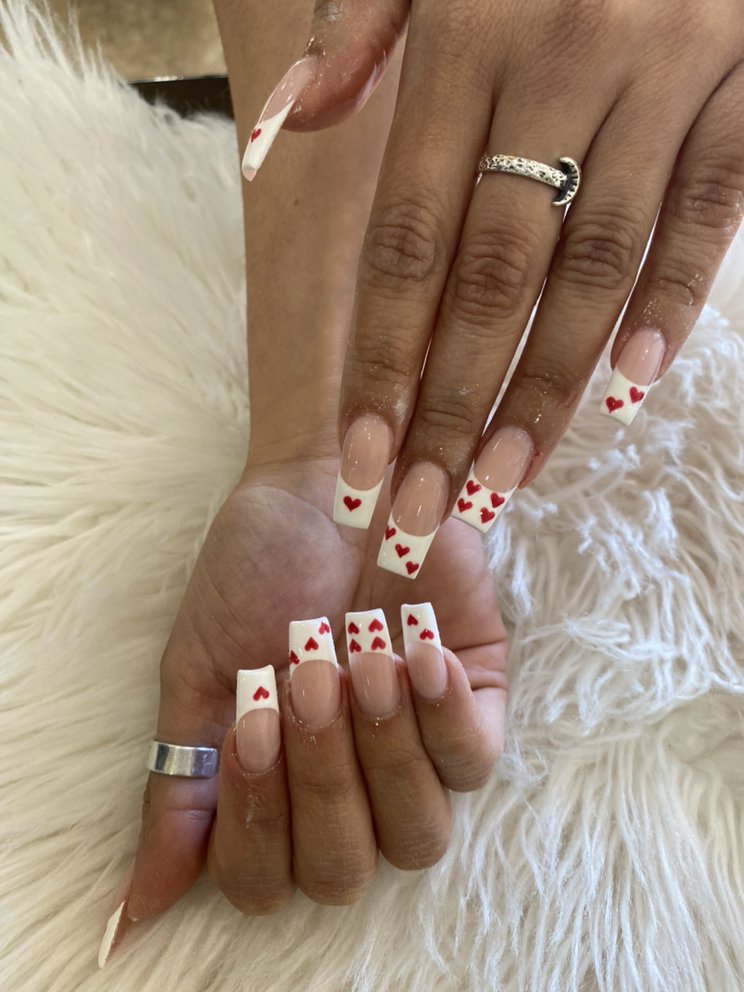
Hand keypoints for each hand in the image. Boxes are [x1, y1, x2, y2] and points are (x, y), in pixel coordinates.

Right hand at [100, 449, 506, 961]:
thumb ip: (180, 785)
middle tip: (305, 675)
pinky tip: (415, 655)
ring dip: (380, 753)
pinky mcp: (473, 702)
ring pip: (418, 836)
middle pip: (343, 871)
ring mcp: (414, 751)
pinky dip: (441, 717)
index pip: (265, 880)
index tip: (249, 721)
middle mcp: (346, 787)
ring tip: (358, 659)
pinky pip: (474, 760)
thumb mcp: (198, 673)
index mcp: (275, 790)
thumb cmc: (254, 573)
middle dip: (319, 781)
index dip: (254, 824)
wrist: (320, 484)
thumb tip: (142, 905)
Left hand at [245, 0, 743, 574]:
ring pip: (595, 266)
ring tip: (501, 483)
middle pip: (492, 278)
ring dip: (546, 387)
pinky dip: (675, 302)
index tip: (359, 455)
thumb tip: (284, 129)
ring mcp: (662, 77)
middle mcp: (560, 64)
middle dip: (451, 408)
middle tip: (418, 509)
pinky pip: (712, 211)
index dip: (381, 357)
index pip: (408, 238)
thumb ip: (357, 32)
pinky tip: (630, 387)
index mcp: (467, 41)